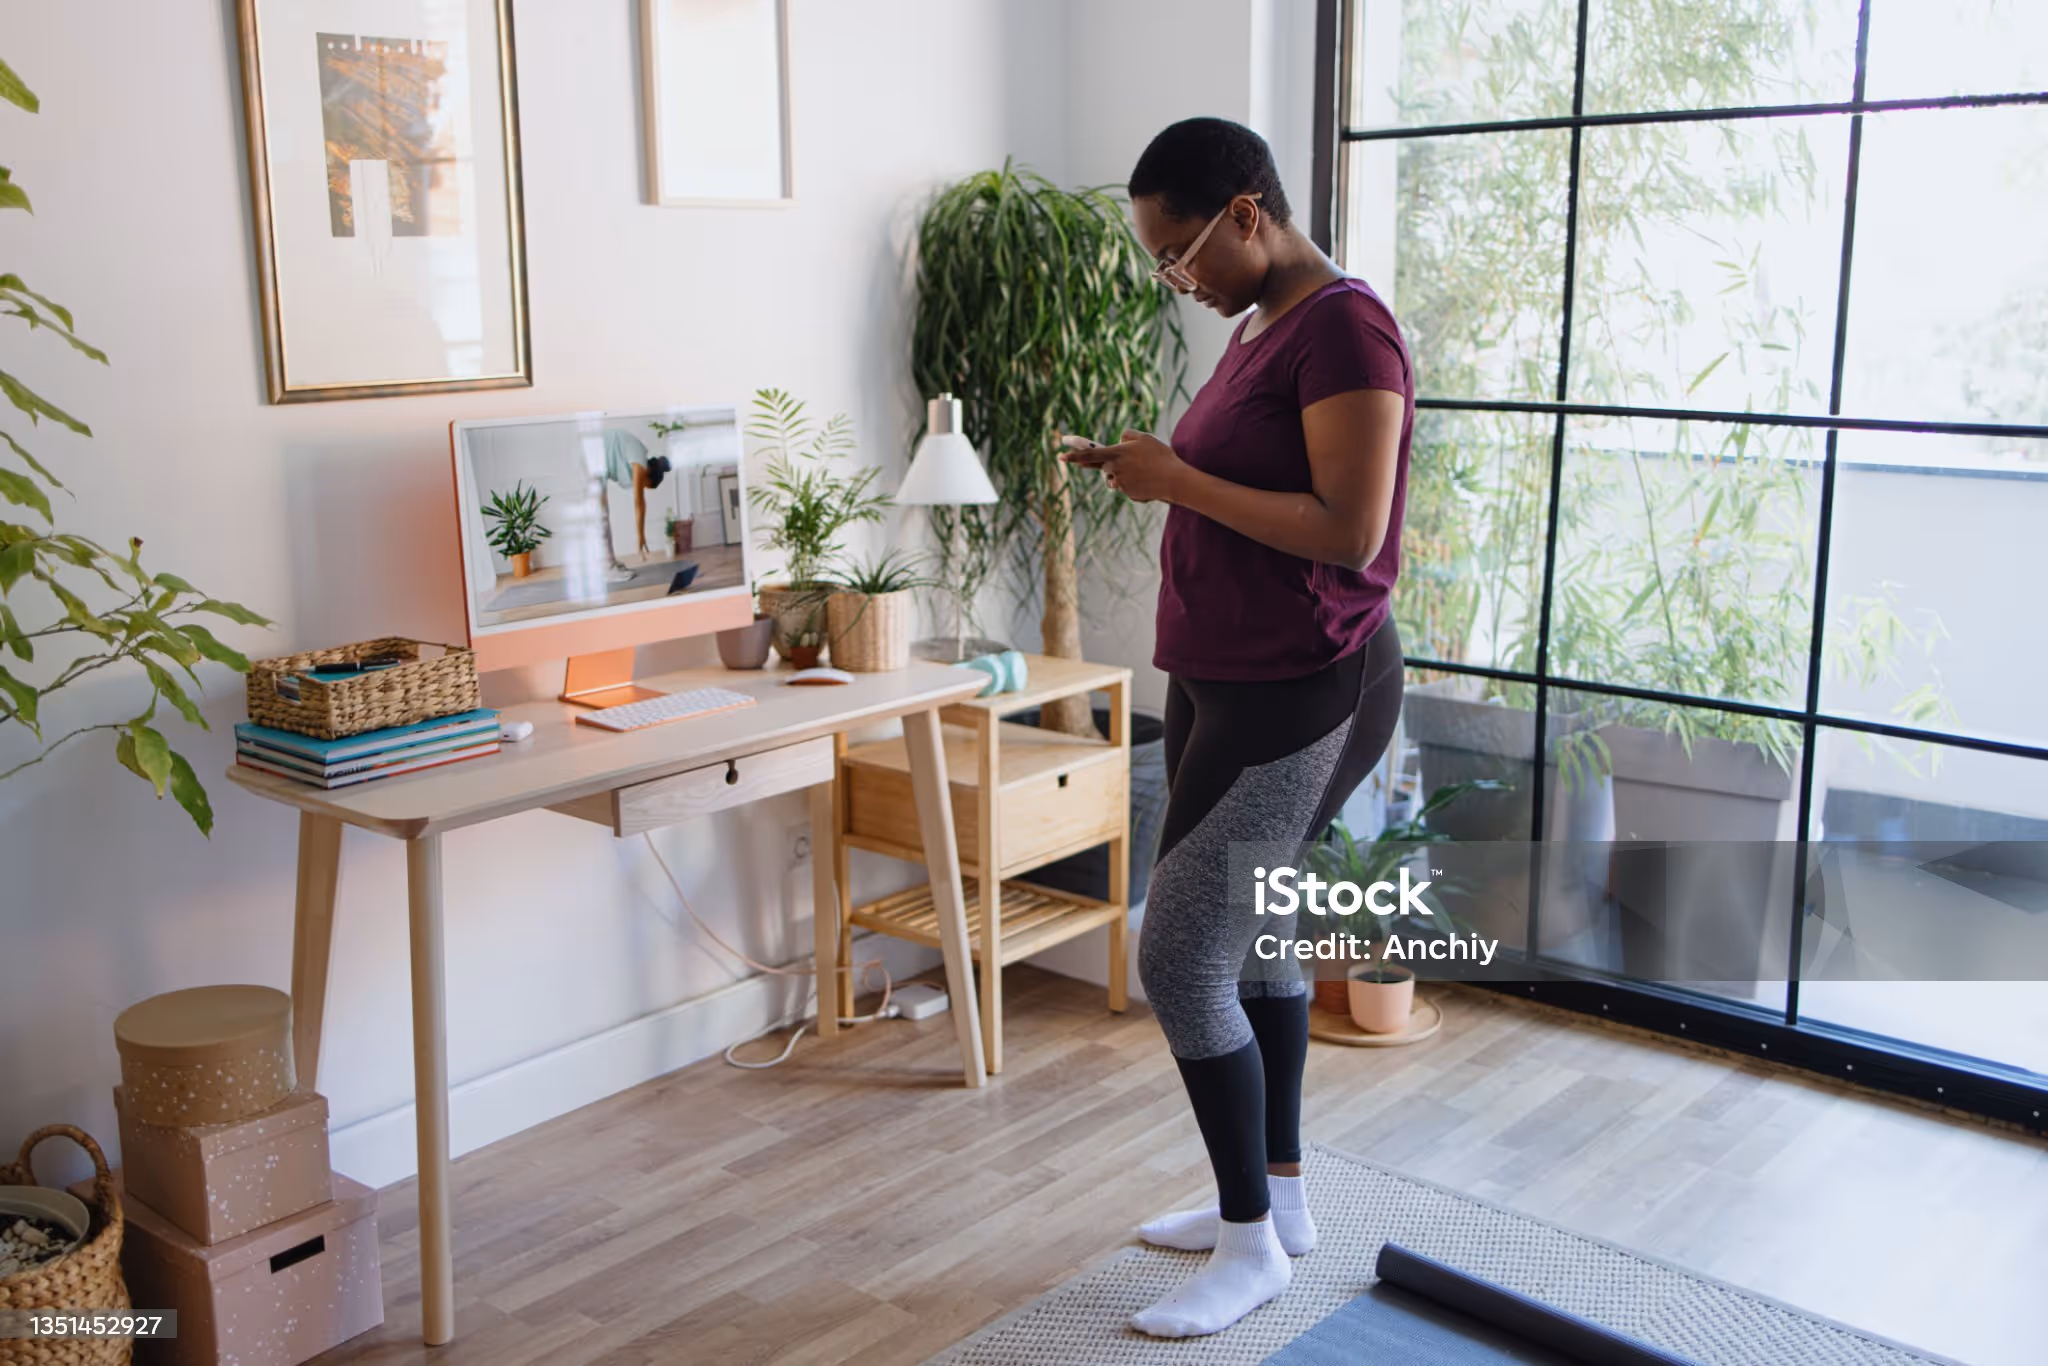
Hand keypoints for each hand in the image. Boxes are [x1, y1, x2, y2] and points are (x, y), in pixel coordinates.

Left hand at [1058, 429, 1183, 504]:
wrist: (1174, 480)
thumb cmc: (1161, 456)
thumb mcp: (1145, 438)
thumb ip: (1128, 435)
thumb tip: (1119, 439)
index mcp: (1117, 453)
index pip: (1089, 454)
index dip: (1074, 455)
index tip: (1061, 456)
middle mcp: (1115, 469)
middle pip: (1104, 467)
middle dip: (1112, 465)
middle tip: (1130, 463)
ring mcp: (1120, 483)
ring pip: (1115, 478)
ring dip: (1123, 474)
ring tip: (1143, 471)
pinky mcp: (1128, 494)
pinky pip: (1126, 487)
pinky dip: (1134, 483)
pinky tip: (1148, 481)